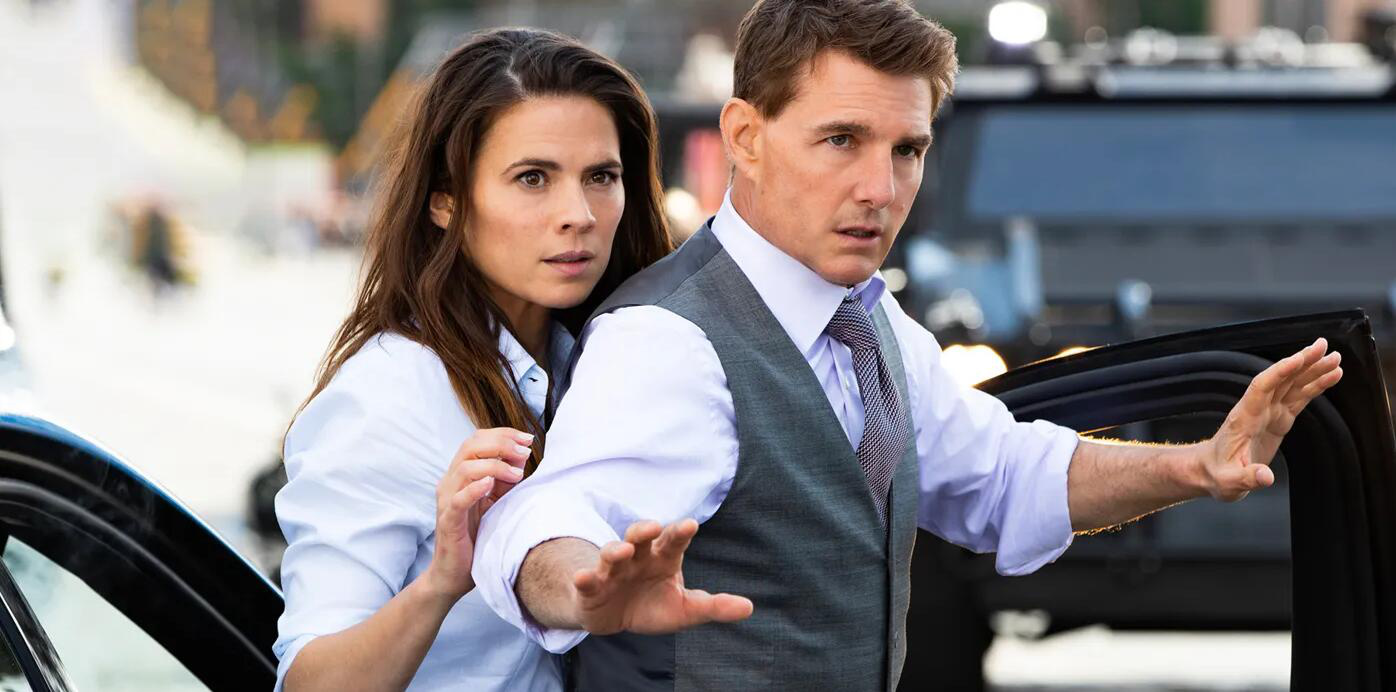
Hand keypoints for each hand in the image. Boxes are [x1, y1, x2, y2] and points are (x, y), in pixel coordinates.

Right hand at [423, 428, 534, 600]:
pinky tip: (490, 485)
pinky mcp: (447, 521)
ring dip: (494, 466)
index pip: (476, 441)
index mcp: (460, 475)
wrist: (454, 573)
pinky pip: (457, 500)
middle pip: (470, 447)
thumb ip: (505, 479)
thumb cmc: (476, 537)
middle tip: (525, 452)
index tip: (526, 438)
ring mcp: (446, 501)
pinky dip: (474, 489)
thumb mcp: (495, 502)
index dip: (502, 434)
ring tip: (516, 475)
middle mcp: (450, 482)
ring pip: (465, 468)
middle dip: (501, 444)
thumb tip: (522, 455)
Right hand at [572, 519, 753, 634]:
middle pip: (641, 537)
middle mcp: (637, 558)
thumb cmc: (654, 605)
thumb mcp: (686, 610)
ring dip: (615, 550)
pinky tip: (583, 577)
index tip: (690, 524)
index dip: (680, 532)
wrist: (615, 617)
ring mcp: (612, 570)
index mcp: (663, 558)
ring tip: (622, 551)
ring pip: (612, 553)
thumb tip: (749, 607)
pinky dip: (584, 578)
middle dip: (645, 530)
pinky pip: (587, 580)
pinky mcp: (591, 587)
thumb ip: (714, 606)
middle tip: (654, 526)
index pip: (674, 541)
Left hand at [1203, 338, 1343, 501]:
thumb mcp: (1229, 482)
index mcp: (1244, 418)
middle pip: (1281, 379)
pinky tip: (1331, 376)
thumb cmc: (1217, 475)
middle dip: (1301, 362)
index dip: (1279, 372)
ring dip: (1313, 370)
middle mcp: (1257, 409)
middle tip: (1323, 346)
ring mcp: (1268, 413)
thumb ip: (1247, 478)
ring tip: (1334, 358)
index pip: (1261, 387)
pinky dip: (1315, 387)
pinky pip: (1299, 398)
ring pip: (1292, 385)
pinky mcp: (1278, 419)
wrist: (1211, 472)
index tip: (1299, 358)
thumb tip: (1266, 477)